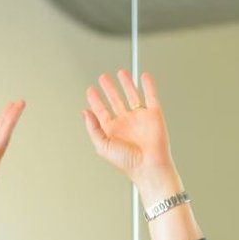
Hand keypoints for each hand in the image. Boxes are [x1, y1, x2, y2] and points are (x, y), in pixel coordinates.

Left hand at [83, 70, 179, 199]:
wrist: (149, 166)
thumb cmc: (127, 162)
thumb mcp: (102, 146)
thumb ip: (92, 129)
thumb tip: (85, 112)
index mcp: (113, 131)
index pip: (102, 111)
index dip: (95, 100)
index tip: (90, 91)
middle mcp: (126, 123)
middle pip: (115, 100)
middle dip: (109, 89)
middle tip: (103, 78)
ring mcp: (140, 118)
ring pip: (132, 95)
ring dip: (126, 83)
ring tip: (120, 73)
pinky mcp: (154, 115)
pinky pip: (151, 96)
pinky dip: (148, 86)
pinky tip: (144, 77)